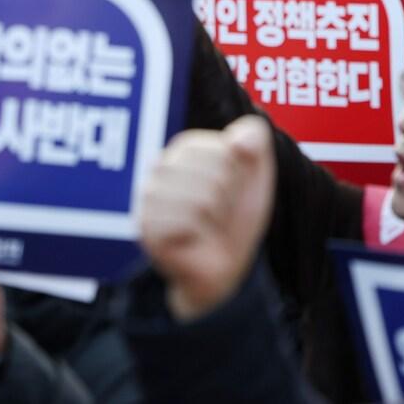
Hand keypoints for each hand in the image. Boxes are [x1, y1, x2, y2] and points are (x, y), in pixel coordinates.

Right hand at [138, 115, 274, 320]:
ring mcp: (150, 197)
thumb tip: (238, 140)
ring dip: (215, 219)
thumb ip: (255, 139)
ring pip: (203, 200)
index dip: (239, 175)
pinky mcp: (146, 226)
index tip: (231, 190)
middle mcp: (161, 166)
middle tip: (218, 213)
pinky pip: (188, 223)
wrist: (223, 265)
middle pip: (216, 175)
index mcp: (186, 147)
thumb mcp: (256, 173)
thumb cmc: (236, 217)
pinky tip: (193, 240)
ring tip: (206, 226)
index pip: (225, 150)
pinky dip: (200, 235)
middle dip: (229, 199)